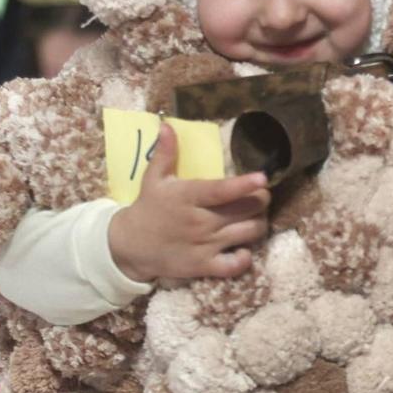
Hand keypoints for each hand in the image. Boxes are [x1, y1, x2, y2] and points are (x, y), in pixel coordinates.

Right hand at [107, 122, 271, 282]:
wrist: (129, 246)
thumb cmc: (147, 208)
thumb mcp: (153, 179)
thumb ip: (165, 153)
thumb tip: (167, 125)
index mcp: (188, 197)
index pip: (221, 190)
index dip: (245, 184)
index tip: (263, 177)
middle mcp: (200, 222)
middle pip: (246, 210)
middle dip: (261, 200)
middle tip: (259, 196)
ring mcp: (204, 246)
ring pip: (249, 233)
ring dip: (259, 223)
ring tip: (255, 217)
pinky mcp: (204, 266)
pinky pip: (236, 265)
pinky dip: (246, 257)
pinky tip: (244, 247)